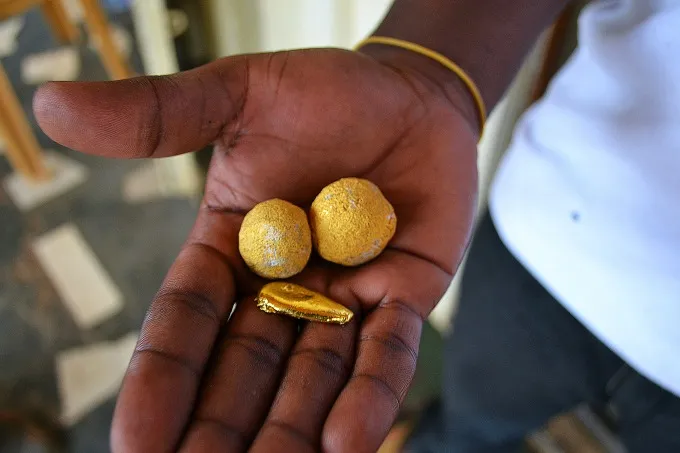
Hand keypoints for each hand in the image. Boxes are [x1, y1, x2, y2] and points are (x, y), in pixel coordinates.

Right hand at [34, 48, 478, 451]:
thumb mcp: (237, 95)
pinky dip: (370, 393)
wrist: (410, 96)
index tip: (136, 442)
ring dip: (291, 431)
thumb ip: (158, 115)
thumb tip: (49, 105)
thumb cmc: (323, 93)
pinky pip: (387, 352)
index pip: (186, 324)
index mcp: (231, 253)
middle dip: (221, 426)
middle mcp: (284, 287)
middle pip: (243, 369)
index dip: (162, 380)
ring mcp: (345, 299)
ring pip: (311, 377)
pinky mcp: (403, 297)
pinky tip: (346, 442)